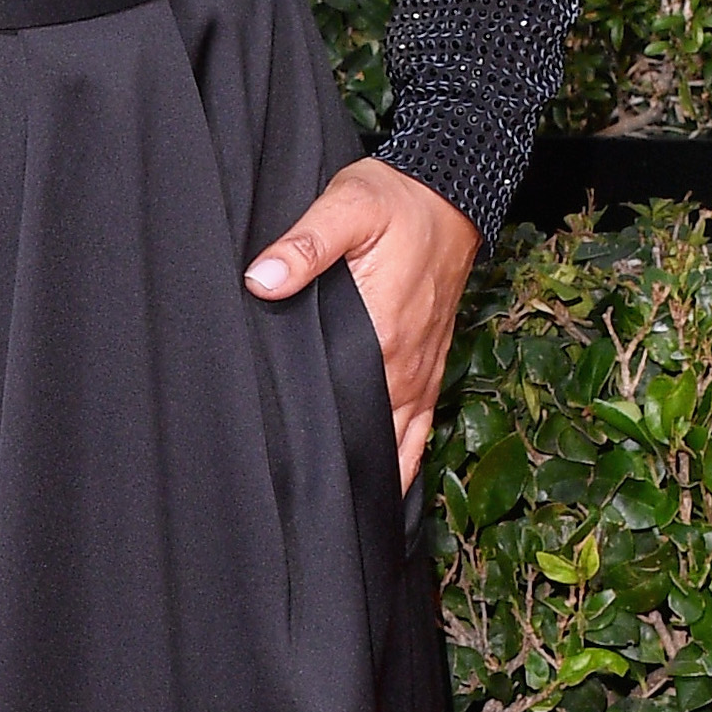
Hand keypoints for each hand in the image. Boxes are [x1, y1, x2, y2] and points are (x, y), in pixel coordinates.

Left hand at [245, 157, 480, 485]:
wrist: (450, 191)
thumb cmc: (395, 199)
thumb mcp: (345, 207)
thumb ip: (303, 245)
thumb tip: (261, 280)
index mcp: (382, 334)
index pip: (343, 405)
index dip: (313, 441)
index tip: (281, 473)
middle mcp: (406, 363)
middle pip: (368, 435)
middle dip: (337, 472)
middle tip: (296, 508)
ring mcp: (422, 368)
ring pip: (398, 443)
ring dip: (372, 476)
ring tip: (337, 520)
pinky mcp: (431, 363)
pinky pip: (421, 427)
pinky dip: (404, 461)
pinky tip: (384, 488)